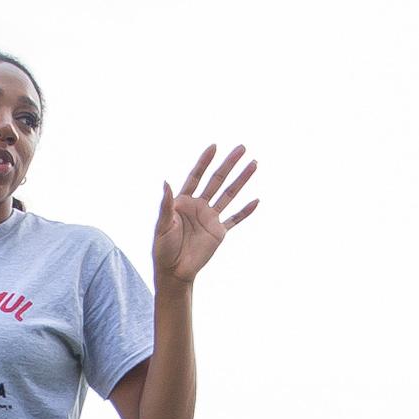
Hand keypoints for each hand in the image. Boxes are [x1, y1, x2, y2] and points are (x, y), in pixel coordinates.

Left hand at [148, 144, 259, 286]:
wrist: (174, 271)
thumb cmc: (163, 248)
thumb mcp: (162, 225)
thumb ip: (166, 204)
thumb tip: (166, 182)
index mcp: (184, 201)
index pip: (196, 176)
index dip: (205, 161)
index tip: (214, 147)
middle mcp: (199, 206)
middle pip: (217, 180)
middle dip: (229, 164)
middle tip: (242, 148)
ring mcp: (211, 218)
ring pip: (229, 195)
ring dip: (241, 180)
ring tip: (253, 164)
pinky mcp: (219, 232)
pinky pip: (235, 219)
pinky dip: (245, 211)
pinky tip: (256, 201)